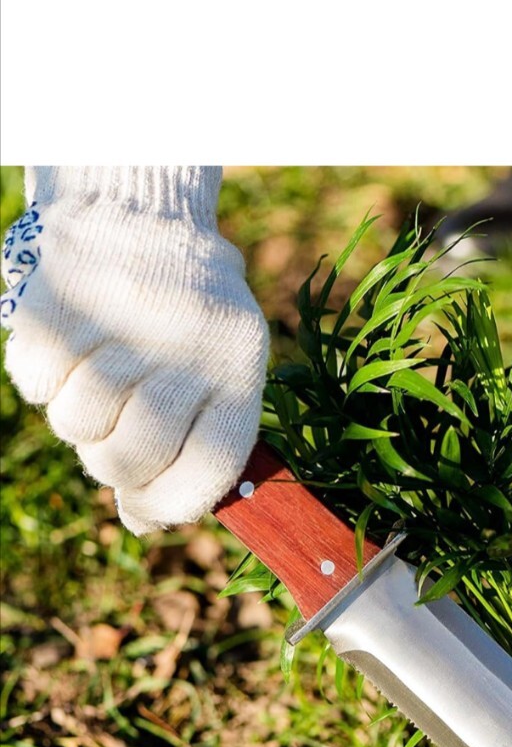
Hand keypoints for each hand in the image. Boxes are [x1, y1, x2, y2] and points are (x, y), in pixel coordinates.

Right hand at [2, 167, 268, 533]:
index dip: (169, 504)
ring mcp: (124, 326)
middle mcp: (188, 349)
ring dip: (79, 419)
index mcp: (238, 373)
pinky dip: (45, 381)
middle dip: (115, 465)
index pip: (207, 472)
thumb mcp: (217, 375)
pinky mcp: (64, 306)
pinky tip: (74, 350)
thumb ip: (190, 450)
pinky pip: (37, 386)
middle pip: (132, 456)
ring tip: (99, 380)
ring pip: (79, 424)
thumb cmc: (188, 323)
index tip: (146, 503)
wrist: (148, 222)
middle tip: (113, 438)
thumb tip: (141, 525)